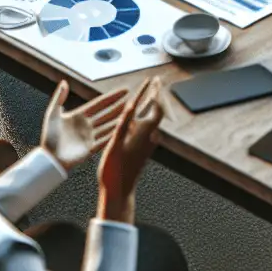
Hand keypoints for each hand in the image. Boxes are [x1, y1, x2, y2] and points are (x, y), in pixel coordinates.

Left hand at [41, 81, 130, 171]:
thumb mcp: (52, 114)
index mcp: (80, 115)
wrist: (49, 158)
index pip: (100, 104)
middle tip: (134, 100)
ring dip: (120, 121)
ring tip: (133, 115)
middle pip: (108, 114)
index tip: (125, 91)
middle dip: (120, 108)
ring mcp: (91, 137)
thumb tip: (64, 81)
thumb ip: (59, 98)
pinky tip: (124, 131)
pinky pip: (105, 140)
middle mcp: (88, 125)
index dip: (112, 97)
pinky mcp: (91, 149)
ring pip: (109, 126)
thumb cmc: (49, 137)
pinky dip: (115, 135)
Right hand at [97, 78, 164, 223]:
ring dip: (150, 105)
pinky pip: (147, 127)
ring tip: (148, 94)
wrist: (120, 191)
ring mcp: (148, 143)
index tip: (155, 80)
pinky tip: (137, 116)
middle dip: (156, 95)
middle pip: (157, 111)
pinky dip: (144, 116)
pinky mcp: (144, 149)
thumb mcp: (115, 144)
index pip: (156, 107)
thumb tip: (132, 104)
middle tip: (155, 82)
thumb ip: (124, 123)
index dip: (157, 92)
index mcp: (145, 133)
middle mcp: (150, 137)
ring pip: (152, 119)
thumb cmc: (115, 169)